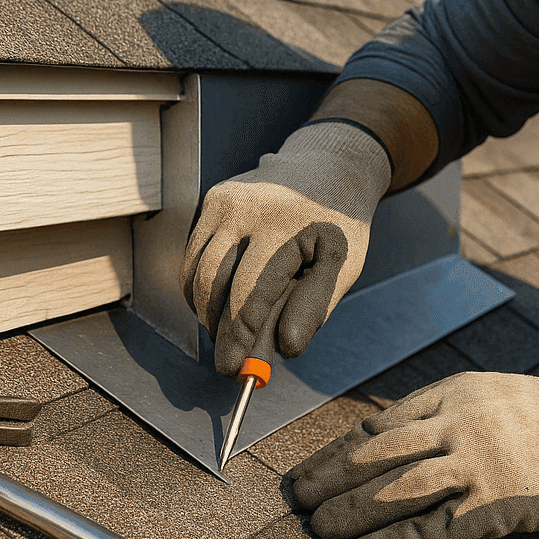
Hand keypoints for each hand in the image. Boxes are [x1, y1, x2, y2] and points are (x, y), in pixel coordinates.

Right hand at [182, 122, 390, 374]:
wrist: (328, 167)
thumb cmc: (339, 225)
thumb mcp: (344, 265)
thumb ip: (314, 307)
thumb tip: (285, 349)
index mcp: (283, 226)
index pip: (249, 294)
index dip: (238, 338)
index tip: (234, 370)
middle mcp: (245, 207)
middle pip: (213, 285)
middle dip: (218, 330)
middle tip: (229, 360)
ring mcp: (223, 200)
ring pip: (196, 272)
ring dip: (207, 311)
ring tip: (230, 331)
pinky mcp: (212, 199)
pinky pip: (195, 255)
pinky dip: (202, 286)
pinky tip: (224, 301)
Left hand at [288, 372, 538, 538]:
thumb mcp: (482, 392)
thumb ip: (434, 411)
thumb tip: (376, 438)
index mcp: (449, 395)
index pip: (376, 427)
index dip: (334, 453)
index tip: (307, 472)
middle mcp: (456, 428)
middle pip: (376, 457)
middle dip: (330, 481)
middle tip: (299, 501)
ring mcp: (475, 468)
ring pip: (396, 492)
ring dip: (351, 512)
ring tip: (321, 528)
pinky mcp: (494, 507)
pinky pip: (434, 530)